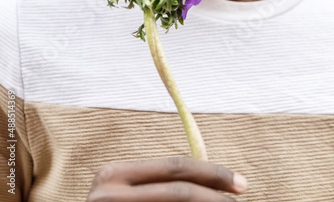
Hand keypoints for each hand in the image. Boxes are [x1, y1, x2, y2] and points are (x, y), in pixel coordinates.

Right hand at [87, 157, 247, 200]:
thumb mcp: (126, 194)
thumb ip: (159, 184)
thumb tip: (212, 185)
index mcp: (114, 174)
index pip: (174, 167)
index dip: (211, 173)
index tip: (240, 183)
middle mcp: (109, 194)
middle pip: (179, 191)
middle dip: (216, 197)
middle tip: (240, 201)